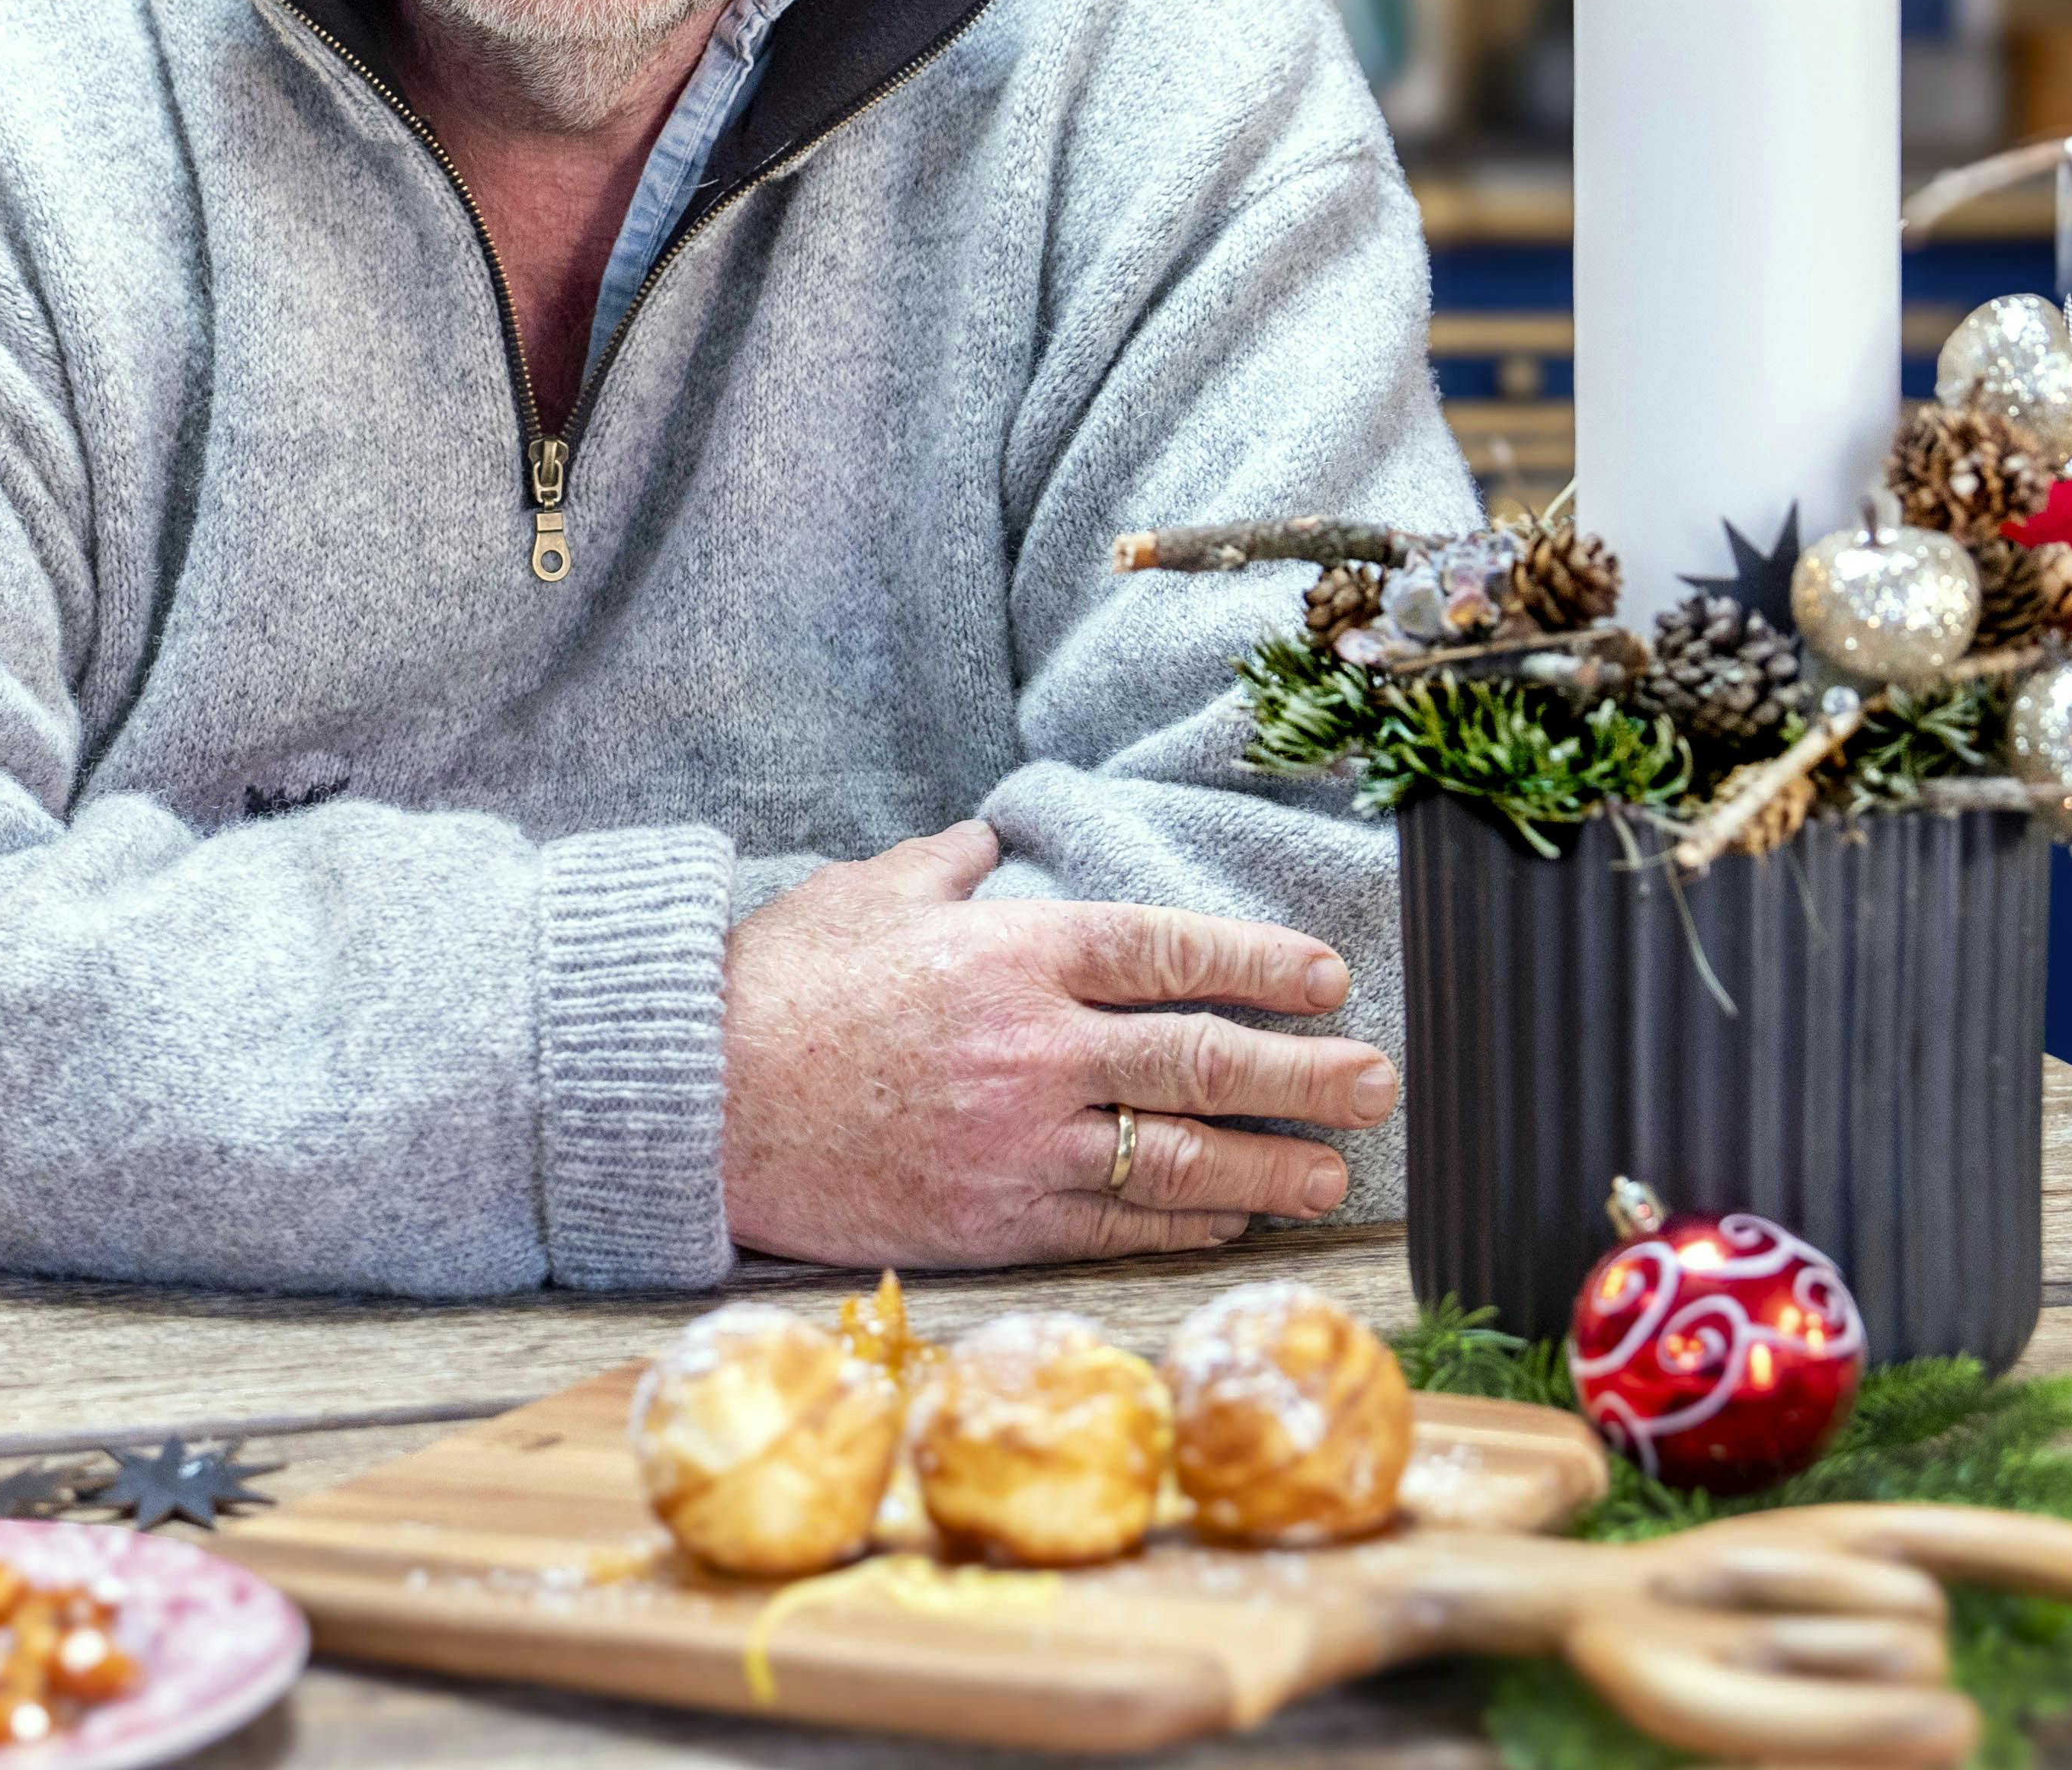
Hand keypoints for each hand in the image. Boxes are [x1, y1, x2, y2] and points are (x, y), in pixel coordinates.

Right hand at [717, 821, 1399, 1267]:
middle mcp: (1035, 1046)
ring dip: (1269, 1170)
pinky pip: (1115, 1223)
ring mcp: (1019, 1142)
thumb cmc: (774, 987)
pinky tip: (1228, 1223)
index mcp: (1014, 950)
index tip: (1328, 977)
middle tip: (1377, 1084)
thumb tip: (989, 846)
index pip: (1172, 951)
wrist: (693, 1100)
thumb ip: (947, 866)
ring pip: (1178, 1160)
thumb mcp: (866, 892)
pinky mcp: (993, 1219)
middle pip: (1204, 1062)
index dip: (1263, 964)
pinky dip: (1183, 1224)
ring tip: (1331, 1177)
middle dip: (1307, 1076)